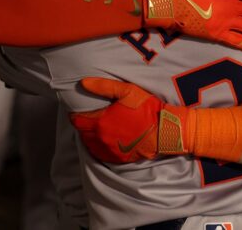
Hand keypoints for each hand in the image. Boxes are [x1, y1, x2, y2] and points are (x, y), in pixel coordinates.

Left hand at [70, 77, 241, 163]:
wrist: (164, 130)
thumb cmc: (147, 108)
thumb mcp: (127, 91)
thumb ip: (103, 86)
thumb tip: (83, 83)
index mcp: (100, 122)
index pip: (77, 120)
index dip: (76, 114)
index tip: (80, 109)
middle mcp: (101, 138)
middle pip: (82, 133)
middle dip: (84, 124)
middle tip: (91, 116)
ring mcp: (109, 150)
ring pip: (90, 144)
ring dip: (90, 136)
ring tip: (99, 127)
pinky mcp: (118, 158)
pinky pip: (101, 154)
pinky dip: (100, 147)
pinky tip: (107, 139)